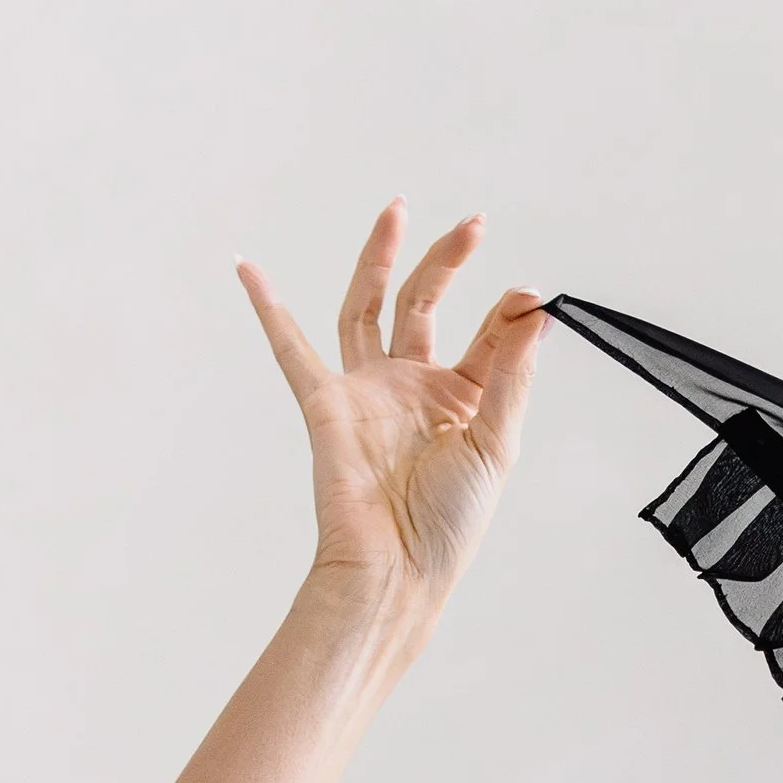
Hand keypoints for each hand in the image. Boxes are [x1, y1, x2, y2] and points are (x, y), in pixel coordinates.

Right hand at [237, 202, 543, 613]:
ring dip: (380, 260)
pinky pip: (292, 349)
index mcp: (461, 399)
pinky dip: (268, 309)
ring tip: (396, 212)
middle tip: (473, 224)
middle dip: (446, 261)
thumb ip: (511, 369)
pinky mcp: (326, 404)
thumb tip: (533, 306)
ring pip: (368, 309)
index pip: (486, 334)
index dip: (508, 311)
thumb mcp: (497, 440)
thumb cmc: (451, 523)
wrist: (398, 570)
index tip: (528, 293)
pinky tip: (249, 270)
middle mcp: (412, 387)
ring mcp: (368, 391)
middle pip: (424, 304)